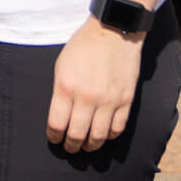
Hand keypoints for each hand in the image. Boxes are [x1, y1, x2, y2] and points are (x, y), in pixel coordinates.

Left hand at [46, 17, 141, 151]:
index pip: (57, 124)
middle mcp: (87, 97)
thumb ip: (60, 92)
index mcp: (65, 87)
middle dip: (71, 145)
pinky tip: (103, 135)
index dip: (54, 136)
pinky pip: (117, 128)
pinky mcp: (126, 100)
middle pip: (77, 135)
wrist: (112, 32)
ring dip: (90, 146)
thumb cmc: (82, 47)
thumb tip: (60, 117)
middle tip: (69, 148)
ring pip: (98, 136)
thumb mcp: (61, 66)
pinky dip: (109, 136)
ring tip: (86, 146)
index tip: (54, 139)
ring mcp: (109, 100)